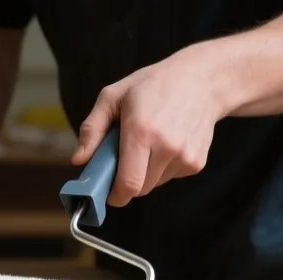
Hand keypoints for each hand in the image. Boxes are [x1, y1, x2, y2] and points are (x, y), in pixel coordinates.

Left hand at [72, 46, 222, 206]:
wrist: (203, 80)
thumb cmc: (153, 85)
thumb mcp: (113, 96)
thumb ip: (92, 129)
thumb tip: (79, 159)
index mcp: (142, 132)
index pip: (129, 184)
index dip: (115, 195)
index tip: (107, 193)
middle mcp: (167, 147)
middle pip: (139, 189)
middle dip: (125, 181)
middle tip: (122, 159)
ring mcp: (185, 157)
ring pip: (154, 184)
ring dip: (144, 173)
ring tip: (148, 144)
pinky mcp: (197, 163)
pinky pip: (170, 177)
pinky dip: (162, 167)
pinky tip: (166, 143)